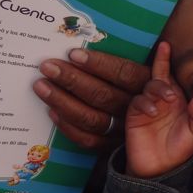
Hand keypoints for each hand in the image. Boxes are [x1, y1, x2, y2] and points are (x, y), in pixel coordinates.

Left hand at [33, 49, 150, 149]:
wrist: (151, 127)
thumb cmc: (134, 85)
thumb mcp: (141, 67)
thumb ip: (122, 59)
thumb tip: (91, 47)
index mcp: (147, 84)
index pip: (124, 73)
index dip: (99, 64)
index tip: (73, 54)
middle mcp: (136, 108)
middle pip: (104, 95)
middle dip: (73, 80)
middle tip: (48, 67)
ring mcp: (124, 128)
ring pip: (92, 118)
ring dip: (63, 102)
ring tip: (41, 86)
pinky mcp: (111, 144)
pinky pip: (88, 140)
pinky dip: (68, 126)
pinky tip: (51, 111)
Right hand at [125, 42, 192, 177]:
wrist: (160, 169)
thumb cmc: (179, 150)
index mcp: (178, 99)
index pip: (173, 76)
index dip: (167, 60)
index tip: (166, 45)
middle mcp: (162, 99)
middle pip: (160, 76)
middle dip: (163, 70)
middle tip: (173, 89)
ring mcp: (148, 105)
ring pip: (150, 86)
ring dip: (158, 89)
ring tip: (168, 100)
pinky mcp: (135, 115)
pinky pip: (139, 102)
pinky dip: (146, 103)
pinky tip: (154, 112)